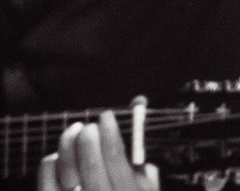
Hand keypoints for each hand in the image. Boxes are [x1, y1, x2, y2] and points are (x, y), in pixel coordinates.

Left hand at [38, 113, 158, 190]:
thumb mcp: (146, 178)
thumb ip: (141, 146)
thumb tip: (138, 103)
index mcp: (130, 190)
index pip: (116, 158)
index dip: (110, 133)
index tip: (106, 116)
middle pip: (90, 167)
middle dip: (87, 141)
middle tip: (88, 126)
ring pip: (67, 176)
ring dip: (67, 148)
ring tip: (73, 132)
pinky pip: (47, 186)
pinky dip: (49, 167)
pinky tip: (56, 156)